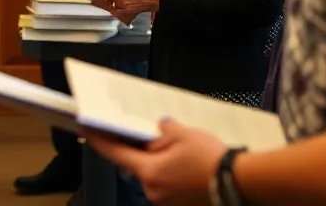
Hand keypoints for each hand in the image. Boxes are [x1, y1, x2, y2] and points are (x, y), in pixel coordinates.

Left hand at [85, 120, 226, 205]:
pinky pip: (167, 185)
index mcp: (149, 172)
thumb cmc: (212, 161)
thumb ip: (163, 130)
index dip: (99, 139)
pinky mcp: (178, 205)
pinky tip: (187, 163)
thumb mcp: (184, 134)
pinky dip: (171, 173)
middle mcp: (153, 191)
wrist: (240, 184)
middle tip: (151, 134)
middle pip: (137, 164)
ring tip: (181, 149)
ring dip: (159, 162)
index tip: (85, 127)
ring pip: (153, 175)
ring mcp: (165, 201)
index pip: (115, 153)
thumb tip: (158, 129)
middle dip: (141, 149)